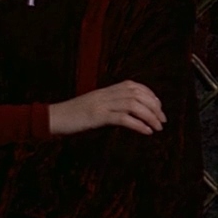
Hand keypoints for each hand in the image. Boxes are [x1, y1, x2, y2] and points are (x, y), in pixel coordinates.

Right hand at [47, 81, 166, 135]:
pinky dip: (138, 125)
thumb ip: (111, 106)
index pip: (134, 86)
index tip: (159, 107)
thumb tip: (129, 115)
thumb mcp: (94, 106)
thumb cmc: (74, 115)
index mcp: (106, 90)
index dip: (150, 95)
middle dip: (154, 107)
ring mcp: (102, 104)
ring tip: (158, 127)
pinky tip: (146, 132)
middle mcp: (106, 94)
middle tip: (163, 120)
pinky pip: (122, 118)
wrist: (54, 118)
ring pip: (133, 105)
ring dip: (149, 116)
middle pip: (137, 94)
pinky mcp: (97, 116)